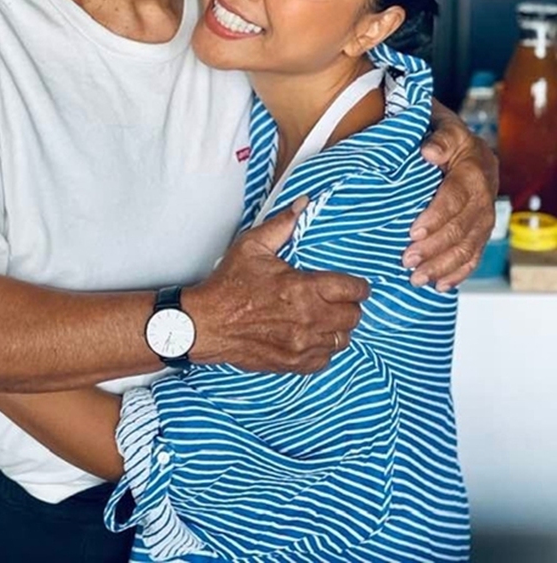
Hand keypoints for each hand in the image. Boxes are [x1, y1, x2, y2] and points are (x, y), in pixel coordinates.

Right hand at [185, 199, 369, 374]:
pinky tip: (312, 335)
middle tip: (338, 299)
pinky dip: (323, 347)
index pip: (353, 290)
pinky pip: (325, 359)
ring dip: (337, 327)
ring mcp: (302, 344)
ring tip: (325, 316)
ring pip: (342, 339)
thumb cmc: (229, 285)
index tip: (355, 285)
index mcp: (304, 288)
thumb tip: (303, 203)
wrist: (207, 323)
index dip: (358, 286)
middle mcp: (309, 319)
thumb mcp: (253, 246)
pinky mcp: (294, 363)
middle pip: (353, 316)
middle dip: (349, 305)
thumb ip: (282, 224)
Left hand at [405, 100, 498, 290]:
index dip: (435, 217)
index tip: (413, 232)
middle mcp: (484, 196)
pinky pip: (474, 255)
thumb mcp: (441, 125)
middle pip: (461, 228)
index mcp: (473, 170)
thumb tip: (428, 152)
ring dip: (443, 266)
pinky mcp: (481, 230)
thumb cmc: (444, 134)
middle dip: (434, 248)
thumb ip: (438, 138)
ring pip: (468, 246)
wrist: (463, 144)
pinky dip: (459, 273)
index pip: (454, 198)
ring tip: (417, 279)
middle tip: (407, 260)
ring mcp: (484, 216)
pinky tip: (440, 285)